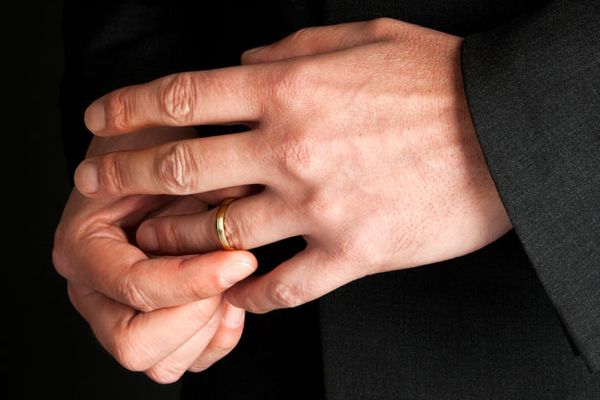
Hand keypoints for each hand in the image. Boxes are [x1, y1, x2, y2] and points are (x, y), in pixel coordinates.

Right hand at [53, 128, 257, 382]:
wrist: (142, 154)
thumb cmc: (151, 149)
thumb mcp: (174, 152)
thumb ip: (204, 187)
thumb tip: (247, 211)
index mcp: (84, 248)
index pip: (136, 288)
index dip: (195, 280)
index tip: (241, 260)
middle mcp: (92, 290)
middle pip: (135, 346)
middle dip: (194, 315)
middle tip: (230, 274)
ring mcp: (118, 311)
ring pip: (160, 364)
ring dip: (204, 330)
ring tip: (230, 283)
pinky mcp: (149, 321)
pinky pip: (182, 360)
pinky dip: (212, 339)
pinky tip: (229, 300)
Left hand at [74, 19, 510, 313]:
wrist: (505, 132)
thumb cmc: (438, 79)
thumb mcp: (362, 38)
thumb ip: (292, 47)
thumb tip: (243, 58)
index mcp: (289, 86)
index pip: (183, 97)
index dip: (127, 108)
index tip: (97, 122)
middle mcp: (290, 147)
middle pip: (182, 166)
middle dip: (124, 176)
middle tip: (92, 186)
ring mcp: (317, 206)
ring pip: (218, 233)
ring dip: (175, 240)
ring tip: (153, 244)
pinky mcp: (351, 253)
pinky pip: (283, 287)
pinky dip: (248, 296)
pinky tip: (231, 298)